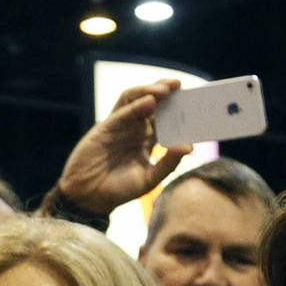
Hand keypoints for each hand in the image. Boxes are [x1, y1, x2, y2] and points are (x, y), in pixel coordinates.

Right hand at [53, 80, 193, 216]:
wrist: (89, 199)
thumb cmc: (119, 190)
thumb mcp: (150, 178)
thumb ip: (169, 162)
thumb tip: (189, 147)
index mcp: (147, 140)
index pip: (167, 119)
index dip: (179, 110)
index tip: (196, 104)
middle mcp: (134, 129)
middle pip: (153, 103)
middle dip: (168, 92)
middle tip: (183, 87)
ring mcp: (120, 126)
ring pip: (136, 99)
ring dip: (151, 90)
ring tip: (168, 88)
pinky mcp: (106, 127)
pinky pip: (122, 111)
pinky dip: (135, 105)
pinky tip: (150, 101)